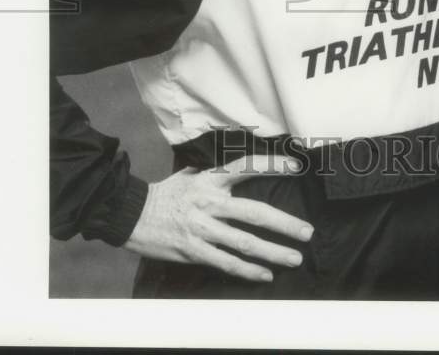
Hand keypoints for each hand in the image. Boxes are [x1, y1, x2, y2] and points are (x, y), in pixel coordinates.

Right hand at [124, 154, 313, 282]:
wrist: (131, 214)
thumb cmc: (165, 193)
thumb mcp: (190, 174)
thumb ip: (215, 173)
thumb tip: (237, 168)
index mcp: (210, 179)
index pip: (246, 167)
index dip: (271, 165)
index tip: (296, 165)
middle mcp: (210, 202)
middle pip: (254, 212)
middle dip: (284, 223)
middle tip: (307, 232)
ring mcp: (202, 228)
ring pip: (244, 242)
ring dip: (273, 252)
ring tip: (294, 258)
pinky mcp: (194, 250)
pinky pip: (226, 262)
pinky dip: (248, 270)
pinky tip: (265, 274)